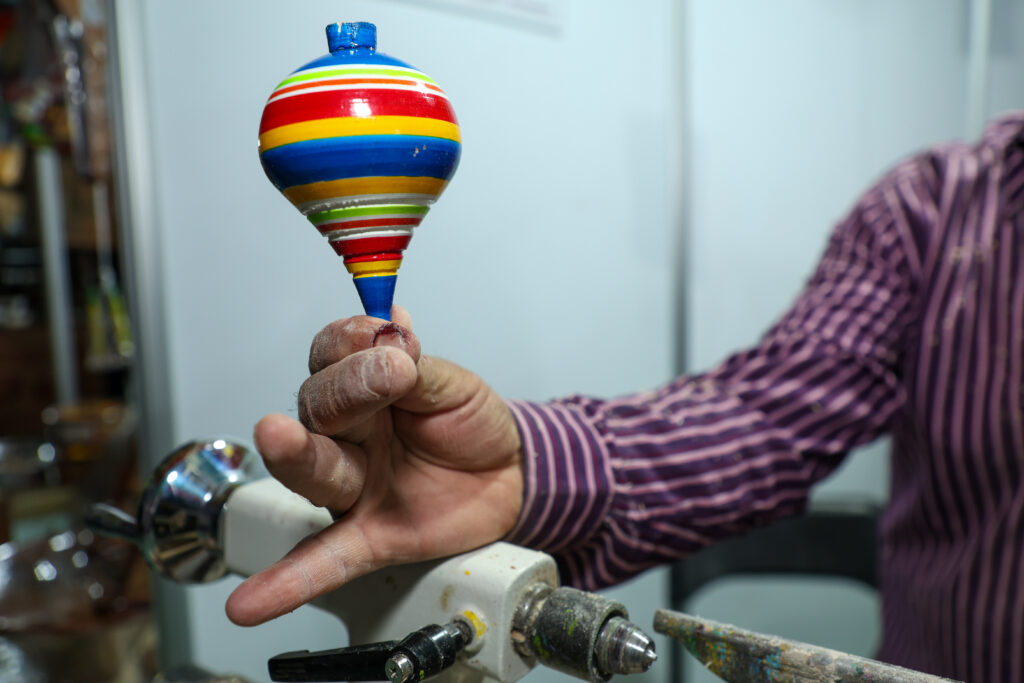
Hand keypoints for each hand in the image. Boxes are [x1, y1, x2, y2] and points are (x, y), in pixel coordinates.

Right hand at [224, 307, 522, 625]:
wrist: (509, 476)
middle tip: (378, 376)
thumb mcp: (453, 384)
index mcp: (363, 387)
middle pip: (319, 409)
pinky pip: (324, 561)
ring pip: (316, 471)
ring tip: (278, 439)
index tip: (386, 334)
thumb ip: (418, 367)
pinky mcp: (368, 536)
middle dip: (342, 391)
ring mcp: (353, 486)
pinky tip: (252, 601)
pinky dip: (289, 582)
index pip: (334, 354)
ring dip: (295, 456)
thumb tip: (391, 328)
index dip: (353, 341)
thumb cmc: (469, 424)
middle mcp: (346, 435)